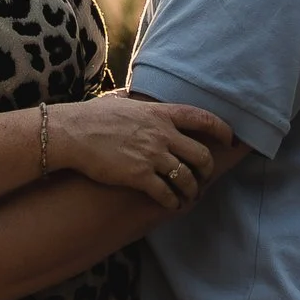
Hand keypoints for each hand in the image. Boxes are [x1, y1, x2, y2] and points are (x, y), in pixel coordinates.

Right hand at [45, 91, 237, 211]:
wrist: (70, 134)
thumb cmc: (90, 116)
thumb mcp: (118, 100)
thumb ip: (135, 99)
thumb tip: (135, 95)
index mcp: (159, 113)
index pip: (202, 119)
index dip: (221, 130)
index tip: (229, 139)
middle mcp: (161, 134)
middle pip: (201, 154)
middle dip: (207, 169)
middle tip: (204, 177)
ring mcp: (152, 155)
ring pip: (187, 178)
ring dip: (191, 190)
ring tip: (187, 195)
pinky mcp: (139, 176)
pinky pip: (166, 193)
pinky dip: (173, 201)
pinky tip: (170, 204)